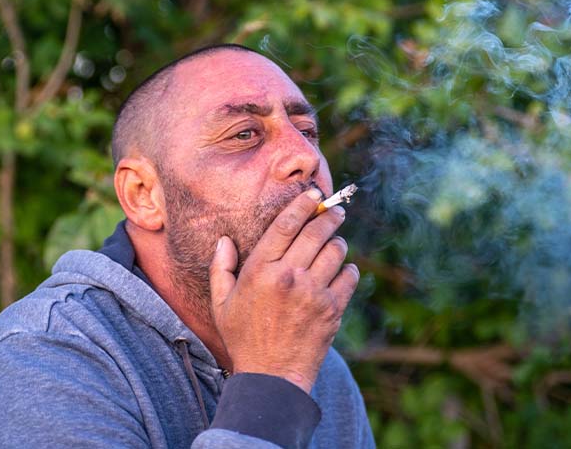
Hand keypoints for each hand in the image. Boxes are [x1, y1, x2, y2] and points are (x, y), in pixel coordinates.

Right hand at [209, 188, 359, 392]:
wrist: (271, 376)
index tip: (314, 194)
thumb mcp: (222, 303)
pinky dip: (349, 270)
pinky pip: (349, 276)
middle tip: (336, 211)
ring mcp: (313, 293)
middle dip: (329, 216)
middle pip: (316, 232)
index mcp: (260, 270)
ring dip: (337, 242)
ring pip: (336, 251)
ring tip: (335, 243)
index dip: (303, 204)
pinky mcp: (332, 309)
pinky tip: (342, 270)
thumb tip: (224, 241)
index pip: (286, 224)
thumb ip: (220, 268)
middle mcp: (288, 276)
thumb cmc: (243, 338)